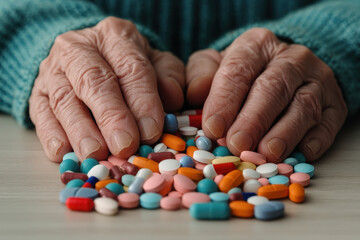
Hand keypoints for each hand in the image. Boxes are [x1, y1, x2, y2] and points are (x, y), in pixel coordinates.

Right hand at [29, 17, 184, 161]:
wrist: (89, 56)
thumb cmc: (128, 64)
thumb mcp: (156, 63)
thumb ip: (169, 77)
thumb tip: (173, 99)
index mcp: (115, 35)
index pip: (130, 68)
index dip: (142, 101)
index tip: (151, 131)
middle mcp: (79, 47)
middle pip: (94, 81)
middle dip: (111, 116)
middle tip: (124, 146)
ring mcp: (53, 69)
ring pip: (64, 98)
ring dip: (80, 130)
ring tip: (95, 154)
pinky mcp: (37, 91)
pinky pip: (40, 112)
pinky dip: (50, 134)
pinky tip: (62, 152)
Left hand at [186, 28, 346, 161]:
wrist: (286, 67)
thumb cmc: (244, 72)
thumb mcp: (216, 64)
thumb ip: (201, 75)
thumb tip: (192, 94)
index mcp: (256, 45)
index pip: (239, 70)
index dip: (225, 101)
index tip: (213, 128)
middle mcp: (290, 58)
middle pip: (272, 88)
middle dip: (253, 120)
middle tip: (237, 145)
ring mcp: (317, 80)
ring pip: (302, 106)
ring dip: (284, 133)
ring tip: (266, 154)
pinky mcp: (335, 103)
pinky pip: (328, 122)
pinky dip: (315, 140)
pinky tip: (299, 154)